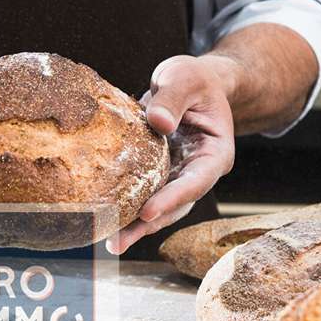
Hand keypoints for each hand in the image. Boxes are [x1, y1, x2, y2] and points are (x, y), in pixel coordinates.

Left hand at [106, 55, 236, 254]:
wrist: (192, 83)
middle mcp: (198, 172)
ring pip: (159, 206)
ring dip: (135, 225)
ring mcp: (178, 175)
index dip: (171, 199)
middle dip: (148, 225)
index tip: (147, 212)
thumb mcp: (186, 78)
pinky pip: (144, 193)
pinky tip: (105, 219)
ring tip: (109, 242)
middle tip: (118, 242)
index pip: (195, 182)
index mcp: (215, 154)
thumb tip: (159, 123)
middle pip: (176, 205)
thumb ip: (173, 98)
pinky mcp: (159, 173)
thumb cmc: (195, 80)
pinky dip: (127, 206)